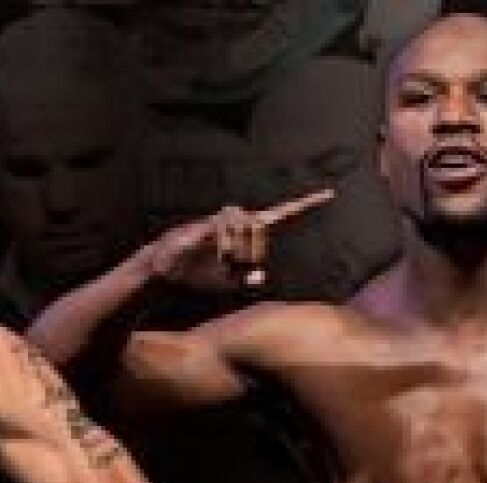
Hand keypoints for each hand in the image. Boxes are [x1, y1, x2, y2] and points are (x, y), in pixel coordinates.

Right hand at [145, 189, 333, 290]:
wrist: (160, 271)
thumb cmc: (192, 276)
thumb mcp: (224, 282)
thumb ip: (244, 280)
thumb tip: (261, 278)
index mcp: (242, 236)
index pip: (279, 217)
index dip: (302, 207)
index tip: (327, 196)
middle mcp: (233, 223)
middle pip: (260, 227)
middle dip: (251, 247)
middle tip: (230, 262)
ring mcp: (218, 223)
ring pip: (243, 230)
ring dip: (235, 248)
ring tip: (217, 259)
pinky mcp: (203, 226)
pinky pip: (222, 232)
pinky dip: (221, 244)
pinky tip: (212, 252)